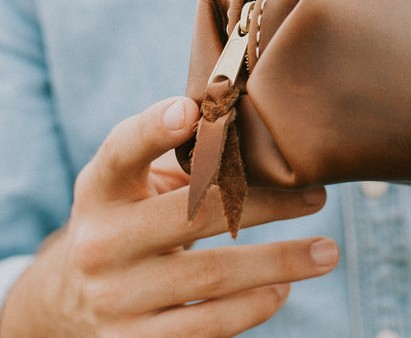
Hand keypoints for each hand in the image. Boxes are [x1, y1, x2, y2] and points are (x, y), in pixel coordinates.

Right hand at [0, 97, 338, 337]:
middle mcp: (101, 244)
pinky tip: (283, 287)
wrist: (68, 301)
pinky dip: (256, 305)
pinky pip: (211, 325)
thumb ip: (175, 155)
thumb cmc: (125, 222)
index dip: (154, 129)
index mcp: (101, 192)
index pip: (121, 153)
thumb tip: (258, 124)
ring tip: (326, 251)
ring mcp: (116, 298)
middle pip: (196, 215)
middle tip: (318, 195)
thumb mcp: (128, 184)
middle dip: (268, 204)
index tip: (192, 110)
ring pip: (214, 277)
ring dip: (282, 262)